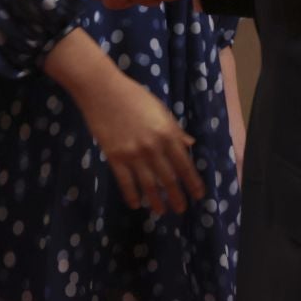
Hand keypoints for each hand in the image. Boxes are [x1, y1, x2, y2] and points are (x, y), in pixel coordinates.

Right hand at [75, 64, 204, 215]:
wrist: (102, 89)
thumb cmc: (133, 95)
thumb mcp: (160, 109)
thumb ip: (175, 129)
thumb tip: (190, 144)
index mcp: (167, 133)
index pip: (184, 164)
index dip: (193, 182)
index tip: (198, 195)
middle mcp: (153, 147)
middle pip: (168, 179)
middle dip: (177, 196)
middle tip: (182, 209)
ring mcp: (133, 154)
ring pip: (148, 185)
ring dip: (157, 201)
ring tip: (162, 211)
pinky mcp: (114, 156)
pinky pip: (125, 182)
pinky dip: (131, 195)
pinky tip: (135, 204)